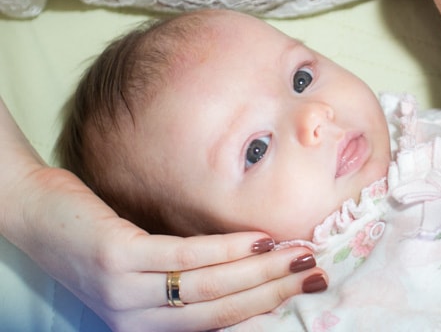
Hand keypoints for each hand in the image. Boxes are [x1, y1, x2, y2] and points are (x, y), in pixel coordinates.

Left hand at [0, 100, 324, 331]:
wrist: (32, 210)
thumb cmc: (94, 234)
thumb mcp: (140, 266)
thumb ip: (184, 275)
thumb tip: (248, 264)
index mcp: (143, 328)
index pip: (218, 325)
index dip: (266, 309)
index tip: (305, 289)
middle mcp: (133, 322)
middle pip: (221, 311)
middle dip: (276, 292)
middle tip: (318, 274)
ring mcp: (124, 294)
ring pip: (209, 288)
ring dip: (263, 271)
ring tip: (300, 253)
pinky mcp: (117, 260)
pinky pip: (185, 256)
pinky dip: (228, 249)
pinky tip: (258, 239)